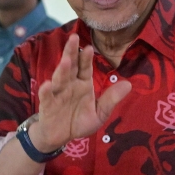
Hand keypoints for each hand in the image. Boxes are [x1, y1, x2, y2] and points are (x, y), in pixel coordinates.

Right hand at [31, 34, 131, 151]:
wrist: (59, 136)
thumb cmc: (79, 121)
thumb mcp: (99, 113)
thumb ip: (111, 99)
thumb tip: (129, 84)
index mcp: (83, 84)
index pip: (85, 68)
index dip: (86, 58)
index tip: (89, 47)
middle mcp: (70, 84)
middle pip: (71, 66)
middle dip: (71, 53)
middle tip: (73, 38)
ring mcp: (57, 93)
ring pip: (59, 78)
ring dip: (62, 69)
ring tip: (65, 60)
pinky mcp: (47, 104)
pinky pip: (46, 96)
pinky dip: (46, 91)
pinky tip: (47, 84)